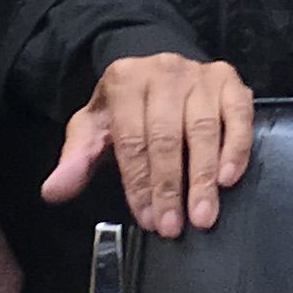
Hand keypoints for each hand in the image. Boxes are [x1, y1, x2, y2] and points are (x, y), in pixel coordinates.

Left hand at [48, 52, 253, 237]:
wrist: (156, 66)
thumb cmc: (126, 107)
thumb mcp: (94, 127)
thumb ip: (76, 159)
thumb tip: (54, 191)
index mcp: (125, 82)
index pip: (131, 140)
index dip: (139, 184)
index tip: (148, 219)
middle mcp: (164, 73)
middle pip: (167, 137)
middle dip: (169, 187)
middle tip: (174, 226)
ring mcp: (200, 74)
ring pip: (204, 130)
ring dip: (202, 177)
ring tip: (202, 216)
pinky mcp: (229, 80)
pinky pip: (238, 116)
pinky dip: (236, 148)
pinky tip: (228, 179)